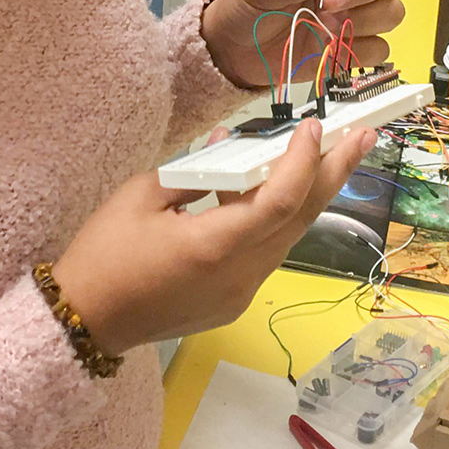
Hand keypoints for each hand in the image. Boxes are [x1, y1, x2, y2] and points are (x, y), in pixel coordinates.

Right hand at [50, 120, 374, 354]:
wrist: (83, 322)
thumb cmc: (103, 254)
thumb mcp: (141, 196)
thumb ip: (193, 170)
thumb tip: (226, 146)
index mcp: (214, 247)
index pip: (279, 201)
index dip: (303, 162)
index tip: (314, 126)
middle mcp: (239, 275)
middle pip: (300, 220)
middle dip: (334, 174)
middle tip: (365, 135)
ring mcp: (240, 294)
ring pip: (289, 238)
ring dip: (312, 196)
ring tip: (337, 156)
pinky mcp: (232, 302)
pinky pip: (266, 253)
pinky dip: (278, 219)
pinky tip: (278, 192)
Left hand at [200, 0, 404, 90]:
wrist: (234, 52)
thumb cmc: (245, 9)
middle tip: (327, 3)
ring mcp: (351, 17)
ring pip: (390, 11)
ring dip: (365, 20)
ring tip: (327, 27)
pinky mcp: (351, 49)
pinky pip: (379, 48)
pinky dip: (361, 49)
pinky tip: (333, 47)